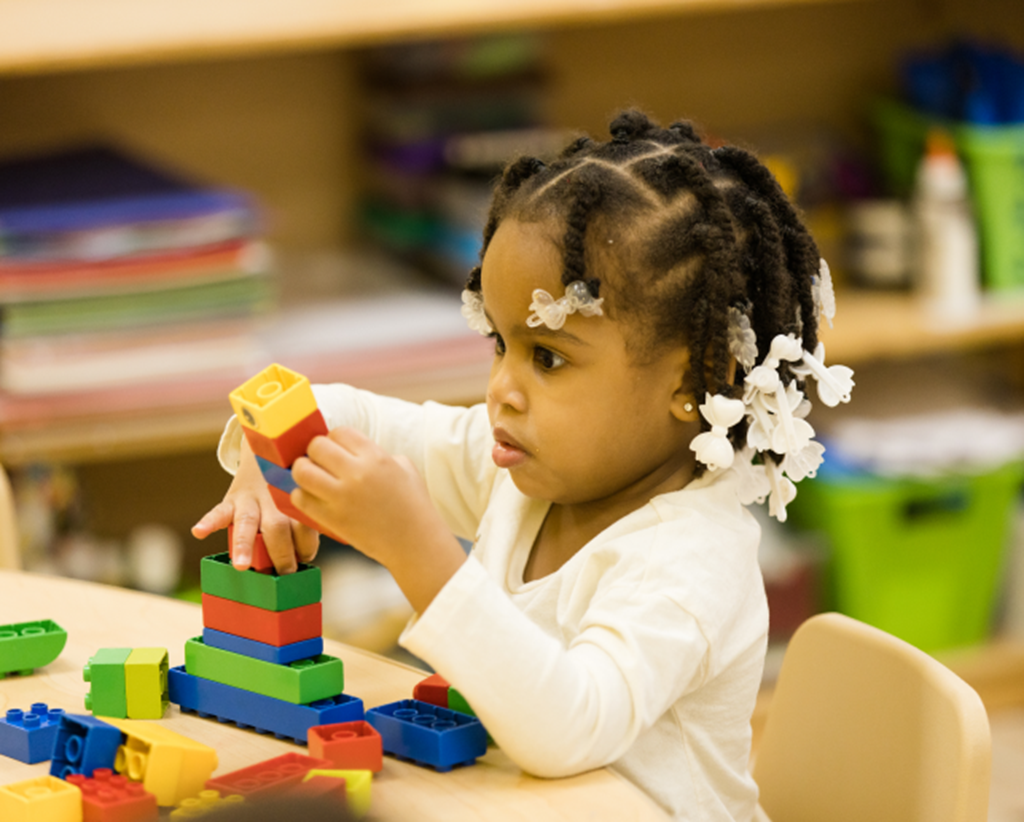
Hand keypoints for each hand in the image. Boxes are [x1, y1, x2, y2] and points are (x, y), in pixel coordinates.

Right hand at [191, 439, 318, 573]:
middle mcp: (273, 500)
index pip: (304, 525)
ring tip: (242, 565)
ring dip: (245, 545)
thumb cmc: (292, 485)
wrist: (268, 449)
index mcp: (296, 500)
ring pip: (248, 521)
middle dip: (281, 552)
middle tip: (286, 571)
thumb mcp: (305, 494)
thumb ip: (309, 519)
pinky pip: (218, 510)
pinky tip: (199, 531)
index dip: (306, 544)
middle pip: (277, 526)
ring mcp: (250, 499)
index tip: (306, 557)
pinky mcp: (231, 499)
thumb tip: (314, 551)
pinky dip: (208, 521)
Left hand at [291, 427, 465, 611]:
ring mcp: (342, 497)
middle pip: (316, 447)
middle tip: (320, 463)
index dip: (334, 439)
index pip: (339, 432)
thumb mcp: (404, 468)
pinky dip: (301, 495)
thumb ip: (378, 453)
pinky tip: (311, 497)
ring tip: (311, 478)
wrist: (415, 543)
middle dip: (315, 453)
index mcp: (376, 457)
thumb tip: (352, 451)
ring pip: (302, 471)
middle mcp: (357, 473)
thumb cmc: (413, 505)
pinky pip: (300, 499)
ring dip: (302, 471)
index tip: (336, 450)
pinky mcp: (332, 519)